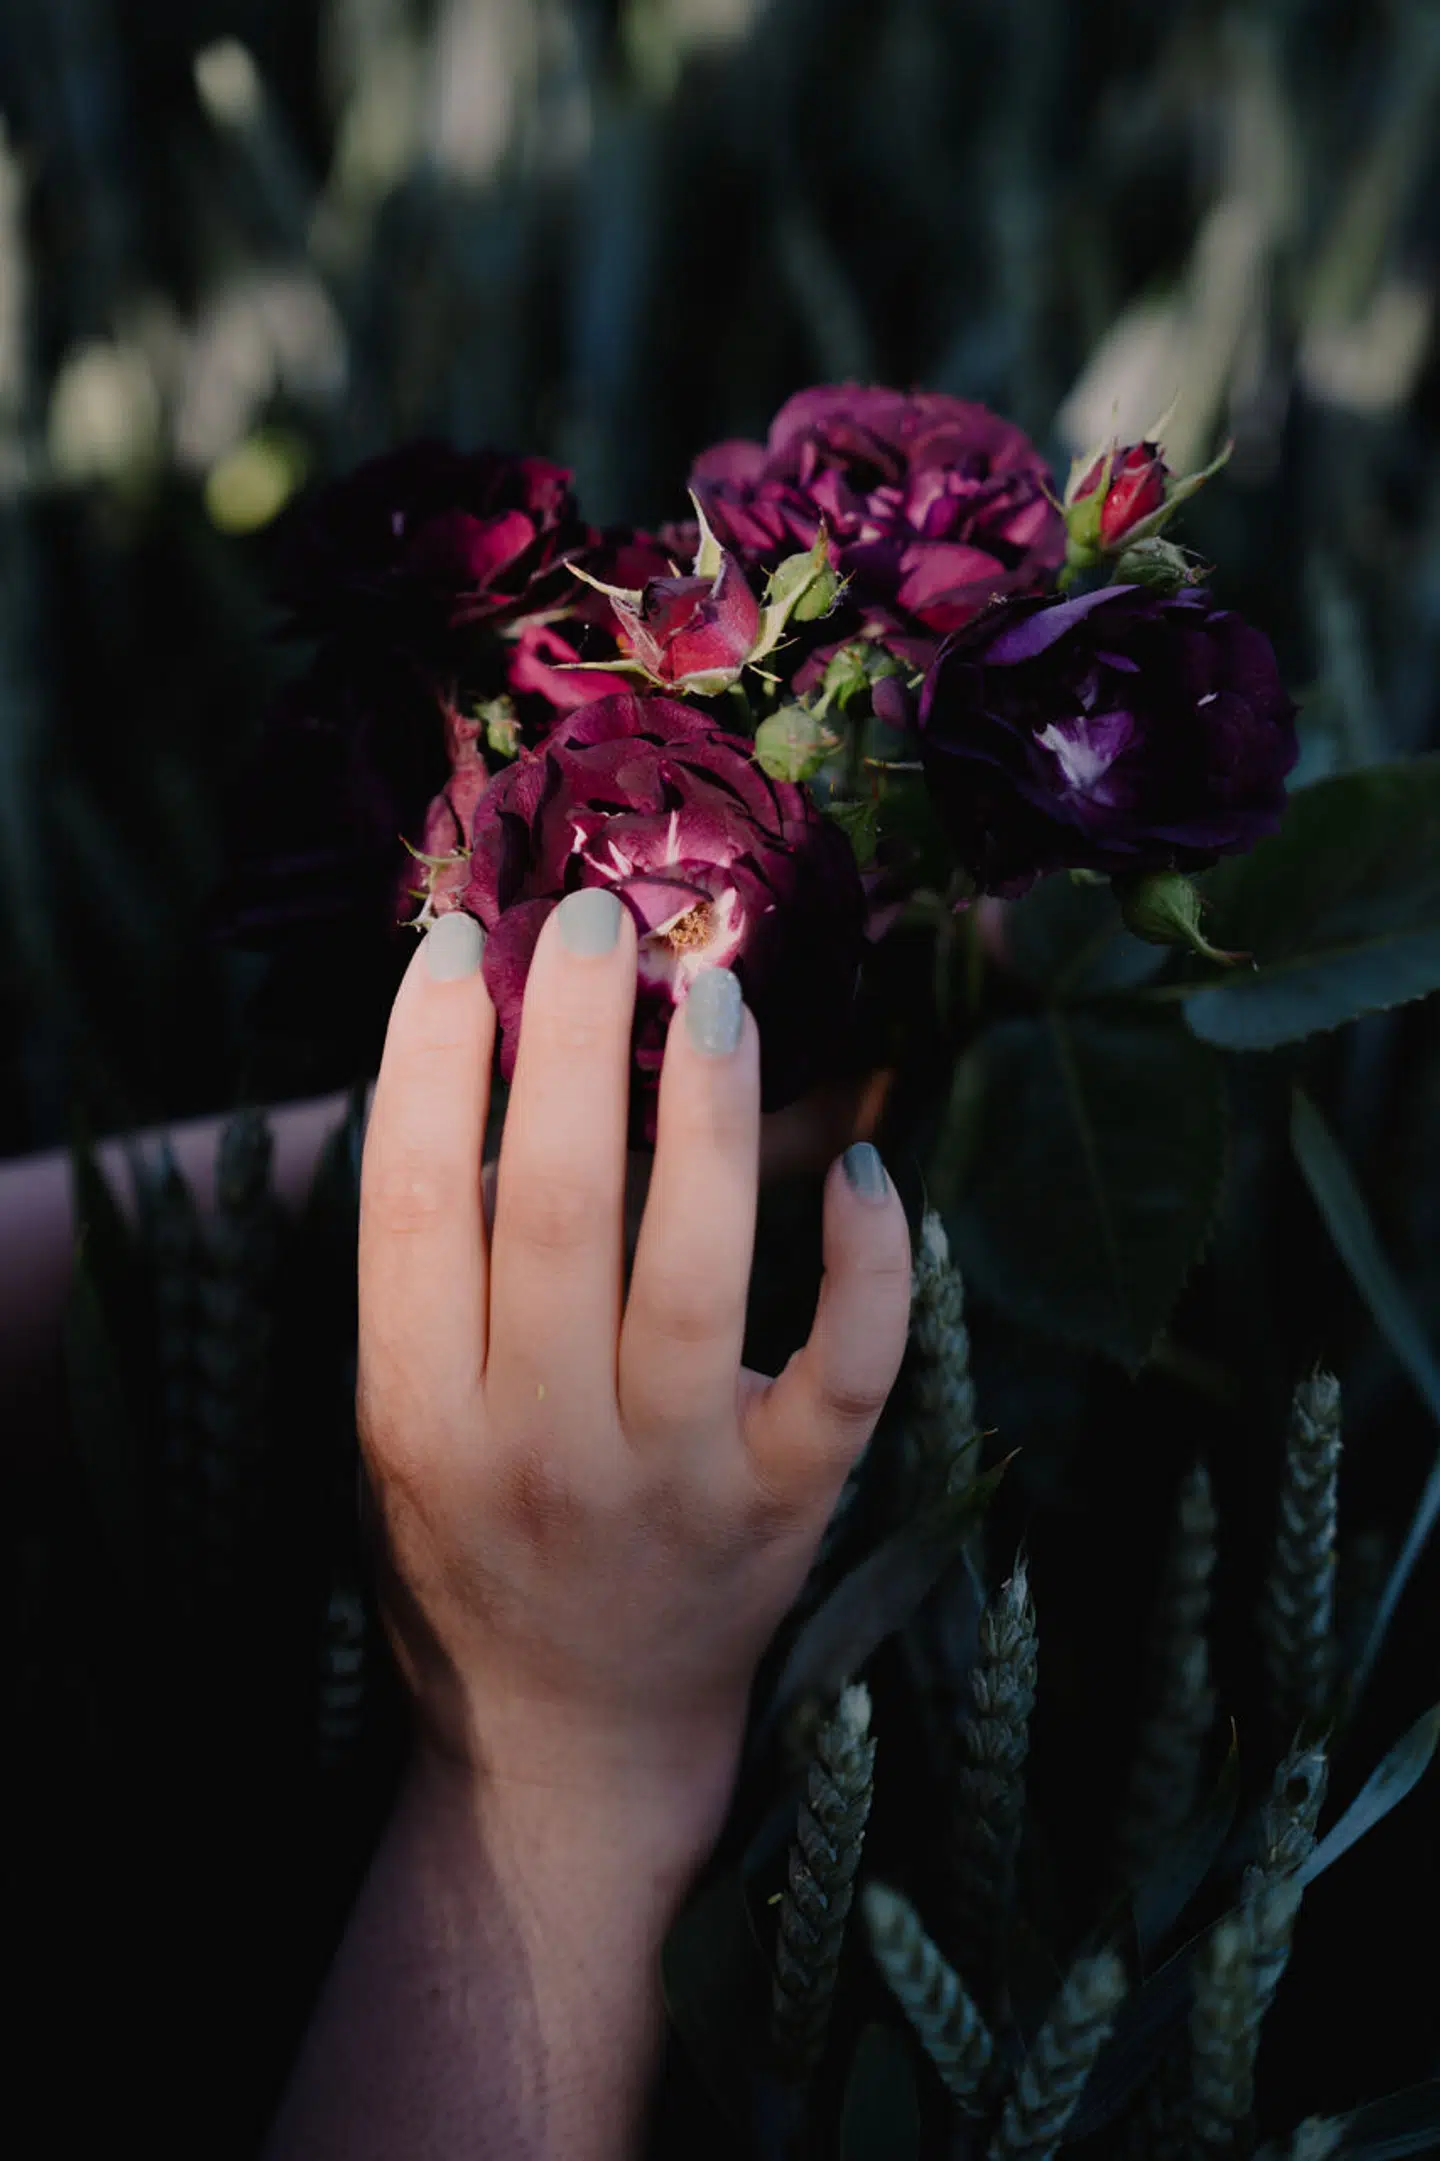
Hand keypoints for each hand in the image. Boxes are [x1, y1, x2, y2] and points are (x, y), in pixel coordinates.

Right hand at [357, 890, 910, 1849]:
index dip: (433, 1056)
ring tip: (717, 988)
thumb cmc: (470, 1552)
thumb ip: (430, 1283)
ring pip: (696, 1267)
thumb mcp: (401, 1431)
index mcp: (417, 1413)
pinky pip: (846, 1371)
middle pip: (554, 1210)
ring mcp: (671, 1479)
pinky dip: (868, 1267)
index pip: (412, 1202)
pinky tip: (863, 1170)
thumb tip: (490, 1083)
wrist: (571, 1736)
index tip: (457, 941)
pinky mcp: (787, 1508)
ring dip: (708, 1110)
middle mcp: (537, 1442)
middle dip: (575, 1042)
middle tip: (593, 918)